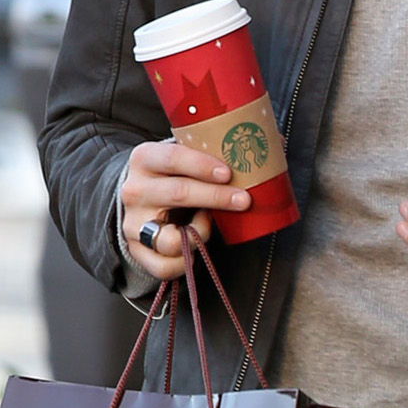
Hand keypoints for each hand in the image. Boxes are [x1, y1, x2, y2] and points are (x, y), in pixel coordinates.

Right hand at [120, 140, 250, 280]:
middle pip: (179, 193)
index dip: (202, 165)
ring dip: (201, 233)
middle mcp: (135, 190)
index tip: (228, 173)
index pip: (173, 157)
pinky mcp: (137, 251)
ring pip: (170, 239)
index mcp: (144, 158)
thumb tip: (275, 140)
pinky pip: (165, 266)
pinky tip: (196, 245)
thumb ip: (216, 150)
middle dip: (216, 197)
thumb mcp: (183, 156)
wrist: (137, 200)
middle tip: (244, 199)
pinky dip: (187, 261)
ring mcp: (133, 223)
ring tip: (209, 222)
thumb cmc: (171, 175)